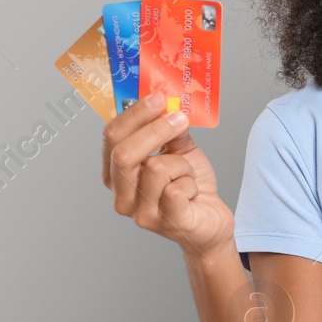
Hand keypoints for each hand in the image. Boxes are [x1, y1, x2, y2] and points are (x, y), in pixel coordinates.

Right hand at [101, 93, 232, 256]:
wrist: (210, 221)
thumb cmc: (189, 186)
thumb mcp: (178, 150)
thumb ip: (169, 130)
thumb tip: (166, 104)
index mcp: (117, 175)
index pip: (111, 139)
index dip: (133, 115)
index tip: (157, 99)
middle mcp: (122, 196)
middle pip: (123, 155)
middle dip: (153, 130)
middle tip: (178, 118)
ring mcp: (142, 213)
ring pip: (156, 169)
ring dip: (181, 164)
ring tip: (187, 173)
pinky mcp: (167, 223)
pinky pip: (176, 190)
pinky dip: (191, 183)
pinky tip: (192, 190)